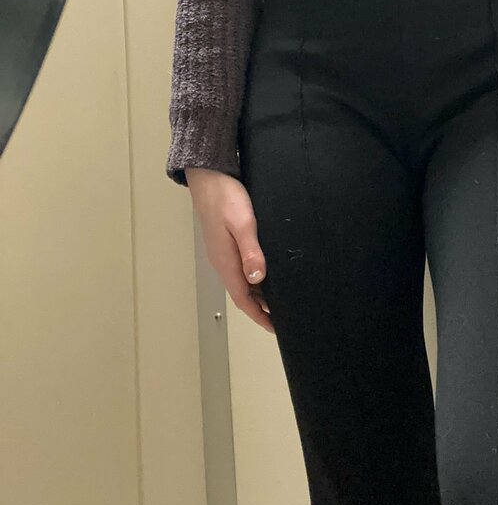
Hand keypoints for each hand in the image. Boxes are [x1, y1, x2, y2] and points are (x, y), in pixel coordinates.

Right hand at [184, 168, 273, 332]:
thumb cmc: (225, 196)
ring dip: (259, 293)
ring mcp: (223, 252)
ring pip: (243, 280)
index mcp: (226, 262)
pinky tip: (266, 272)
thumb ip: (251, 251)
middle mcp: (223, 261)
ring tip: (279, 299)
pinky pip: (241, 267)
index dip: (259, 315)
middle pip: (243, 293)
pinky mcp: (226, 241)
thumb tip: (257, 278)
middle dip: (261, 308)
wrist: (209, 176)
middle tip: (282, 317)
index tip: (274, 328)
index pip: (243, 298)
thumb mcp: (243, 223)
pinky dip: (255, 276)